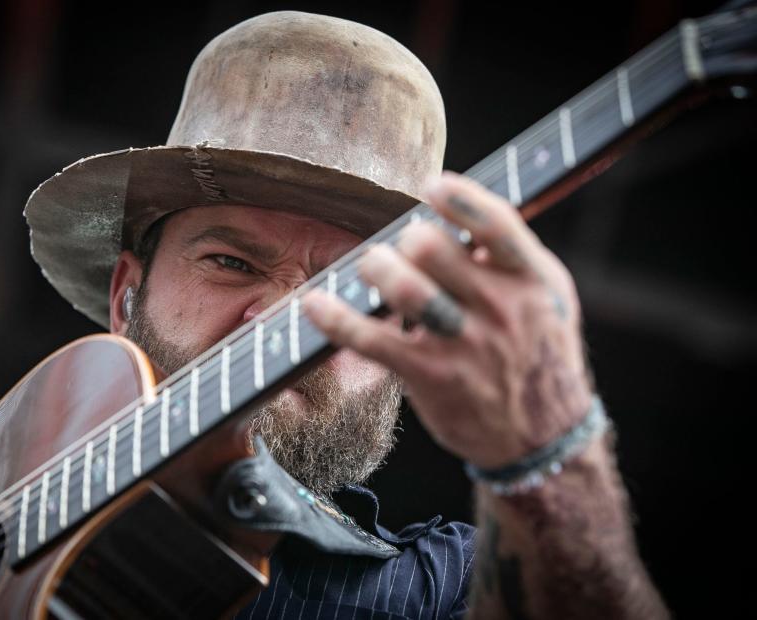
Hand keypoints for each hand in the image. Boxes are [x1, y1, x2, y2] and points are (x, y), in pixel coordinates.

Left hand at [303, 172, 592, 469]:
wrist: (543, 436)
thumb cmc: (538, 352)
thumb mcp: (547, 298)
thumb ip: (511, 258)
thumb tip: (462, 215)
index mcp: (534, 280)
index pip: (499, 227)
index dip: (461, 201)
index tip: (431, 186)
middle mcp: (502, 309)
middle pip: (437, 252)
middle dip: (408, 239)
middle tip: (400, 243)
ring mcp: (465, 345)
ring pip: (407, 291)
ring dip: (377, 268)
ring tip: (370, 265)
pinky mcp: (431, 376)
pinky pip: (373, 340)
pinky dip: (337, 319)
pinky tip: (314, 304)